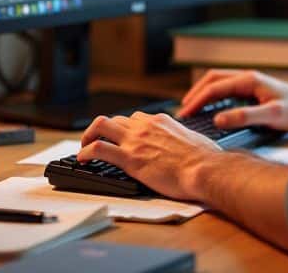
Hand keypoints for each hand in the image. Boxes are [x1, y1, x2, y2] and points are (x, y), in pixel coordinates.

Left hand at [77, 112, 220, 200]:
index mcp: (162, 121)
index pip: (136, 118)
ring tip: (84, 146)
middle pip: (115, 119)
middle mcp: (146, 126)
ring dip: (89, 135)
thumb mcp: (193, 140)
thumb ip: (182, 138)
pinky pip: (99, 149)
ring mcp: (136, 141)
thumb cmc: (205, 159)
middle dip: (103, 129)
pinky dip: (86, 152)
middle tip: (97, 140)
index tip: (122, 137)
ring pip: (101, 125)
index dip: (126, 128)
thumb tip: (185, 144)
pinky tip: (82, 159)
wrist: (205, 169)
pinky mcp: (129, 158)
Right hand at [179, 69, 287, 131]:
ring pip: (218, 83)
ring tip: (191, 109)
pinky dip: (213, 96)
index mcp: (248, 80)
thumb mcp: (271, 116)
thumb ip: (245, 117)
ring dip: (203, 93)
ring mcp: (250, 83)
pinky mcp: (253, 90)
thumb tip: (218, 119)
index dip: (196, 101)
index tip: (184, 115)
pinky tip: (211, 110)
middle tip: (183, 111)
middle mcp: (247, 77)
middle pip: (212, 80)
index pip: (214, 87)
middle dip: (195, 94)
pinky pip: (226, 89)